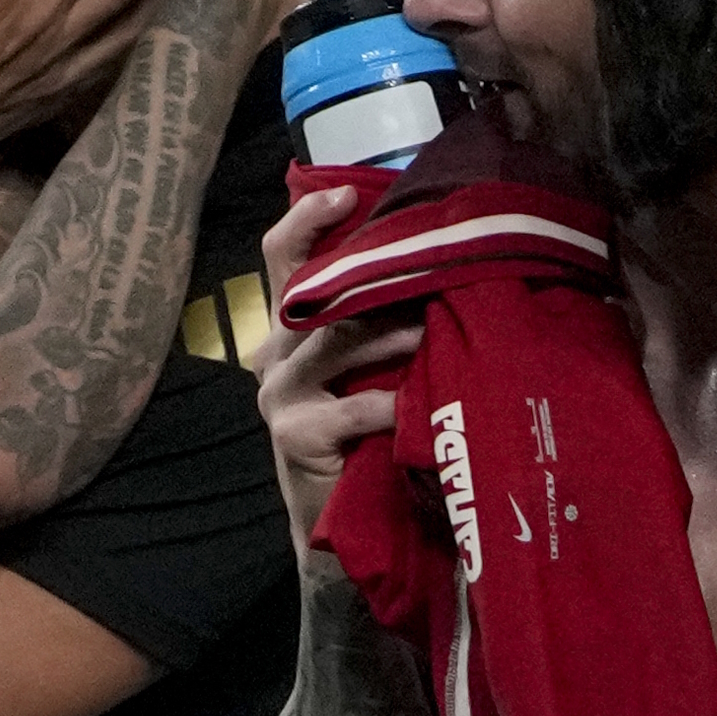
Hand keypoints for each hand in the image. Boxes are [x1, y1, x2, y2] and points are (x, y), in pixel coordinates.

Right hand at [253, 187, 419, 542]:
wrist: (337, 523)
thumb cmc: (365, 436)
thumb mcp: (371, 367)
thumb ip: (382, 322)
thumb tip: (442, 266)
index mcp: (290, 326)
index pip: (283, 257)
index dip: (307, 220)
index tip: (343, 192)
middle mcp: (274, 349)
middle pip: (309, 291)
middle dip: (367, 273)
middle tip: (422, 259)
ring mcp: (278, 391)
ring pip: (334, 341)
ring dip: (390, 333)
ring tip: (433, 328)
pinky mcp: (293, 433)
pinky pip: (350, 408)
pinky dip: (389, 404)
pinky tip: (415, 403)